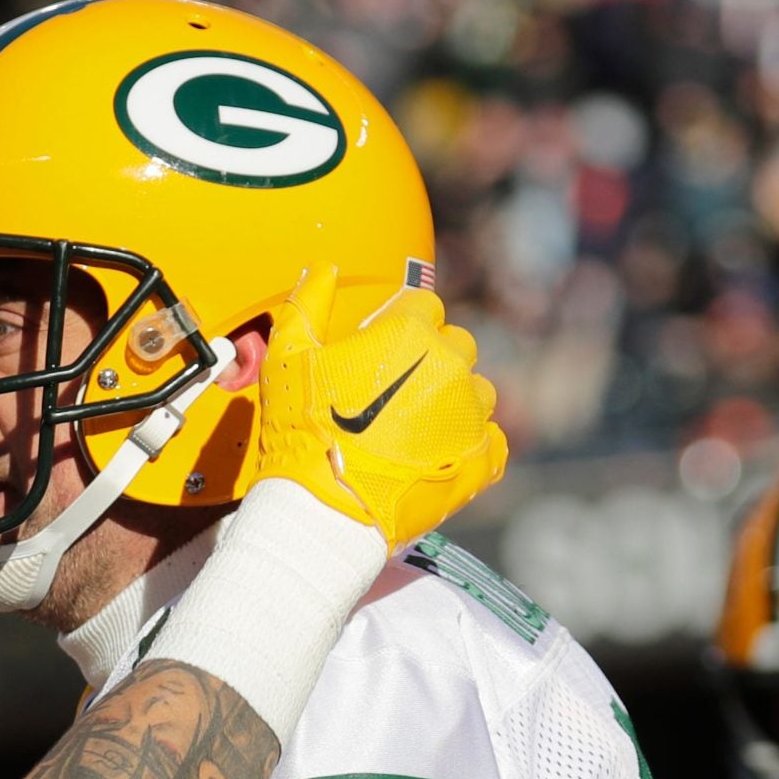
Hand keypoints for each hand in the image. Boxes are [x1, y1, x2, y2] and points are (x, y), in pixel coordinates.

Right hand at [255, 265, 508, 546]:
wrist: (320, 510)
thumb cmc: (301, 432)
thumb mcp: (288, 360)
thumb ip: (307, 305)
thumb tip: (323, 269)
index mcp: (410, 333)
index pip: (424, 306)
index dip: (401, 327)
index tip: (380, 351)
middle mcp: (451, 365)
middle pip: (455, 346)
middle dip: (430, 362)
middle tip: (393, 396)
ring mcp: (470, 414)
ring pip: (477, 392)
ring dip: (453, 403)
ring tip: (415, 431)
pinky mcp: (480, 459)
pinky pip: (491, 441)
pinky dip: (470, 446)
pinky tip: (437, 458)